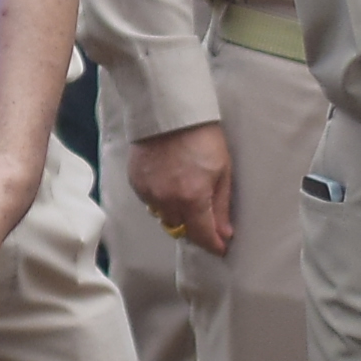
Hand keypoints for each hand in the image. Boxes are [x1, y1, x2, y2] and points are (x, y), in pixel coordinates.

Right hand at [130, 120, 236, 251]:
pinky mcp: (135, 182)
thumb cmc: (202, 137)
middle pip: (181, 229)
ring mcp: (148, 192)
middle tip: (206, 219)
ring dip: (177, 214)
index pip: (203, 235)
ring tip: (186, 196)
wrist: (168, 113)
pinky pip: (150, 203)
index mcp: (193, 198)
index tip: (221, 247)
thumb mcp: (222, 171)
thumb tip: (225, 232)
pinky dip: (161, 200)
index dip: (213, 244)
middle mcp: (167, 200)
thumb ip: (221, 205)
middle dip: (195, 228)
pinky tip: (170, 184)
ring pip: (164, 217)